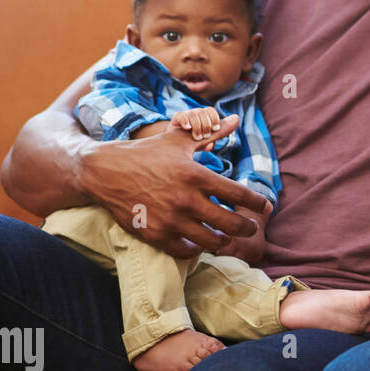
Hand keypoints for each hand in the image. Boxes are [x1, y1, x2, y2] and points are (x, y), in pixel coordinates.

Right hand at [79, 113, 267, 258]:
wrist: (104, 172)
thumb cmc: (145, 153)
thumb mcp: (178, 140)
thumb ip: (211, 133)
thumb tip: (236, 120)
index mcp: (196, 175)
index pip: (239, 195)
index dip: (258, 203)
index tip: (266, 206)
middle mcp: (186, 199)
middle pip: (231, 224)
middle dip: (246, 228)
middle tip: (250, 227)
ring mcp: (171, 220)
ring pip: (212, 241)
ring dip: (224, 241)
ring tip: (226, 236)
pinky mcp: (156, 235)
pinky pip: (187, 251)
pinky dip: (198, 249)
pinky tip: (200, 241)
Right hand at [168, 106, 223, 139]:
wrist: (177, 142)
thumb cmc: (193, 140)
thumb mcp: (203, 142)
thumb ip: (209, 143)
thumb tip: (209, 147)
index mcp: (204, 115)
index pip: (210, 111)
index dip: (214, 118)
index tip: (215, 129)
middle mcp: (195, 112)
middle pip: (203, 113)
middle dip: (206, 125)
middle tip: (206, 137)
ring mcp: (186, 114)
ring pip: (193, 114)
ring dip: (197, 126)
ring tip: (197, 137)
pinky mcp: (177, 117)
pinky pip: (181, 116)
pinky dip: (185, 121)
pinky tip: (187, 128)